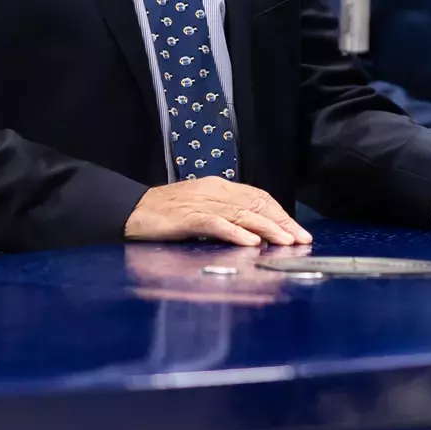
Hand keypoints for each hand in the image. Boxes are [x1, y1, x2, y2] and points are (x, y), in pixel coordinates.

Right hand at [123, 176, 313, 246]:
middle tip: (301, 238)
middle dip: (282, 222)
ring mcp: (200, 203)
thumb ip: (224, 216)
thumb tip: (253, 232)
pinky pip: (216, 224)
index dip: (280, 213)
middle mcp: (214, 192)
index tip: (297, 230)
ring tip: (285, 241)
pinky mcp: (186, 217)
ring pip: (242, 213)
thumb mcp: (200, 210)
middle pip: (256, 204)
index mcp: (219, 187)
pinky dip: (236, 233)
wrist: (129, 210)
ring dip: (267, 228)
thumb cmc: (164, 214)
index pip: (258, 197)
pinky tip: (251, 242)